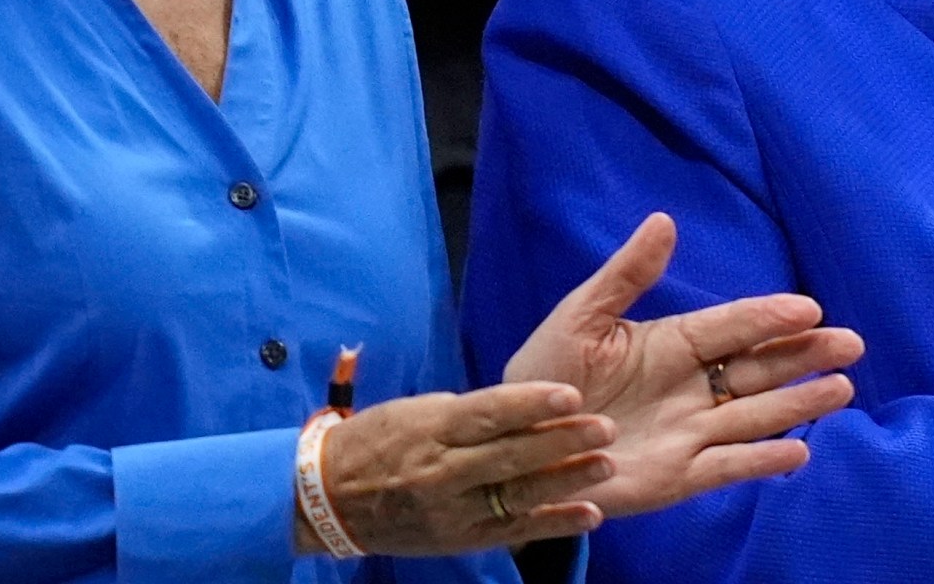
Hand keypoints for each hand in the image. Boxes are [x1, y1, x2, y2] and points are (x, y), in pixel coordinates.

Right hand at [300, 382, 611, 556]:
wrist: (327, 498)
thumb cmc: (380, 440)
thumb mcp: (420, 412)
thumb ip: (474, 413)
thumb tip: (532, 404)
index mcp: (431, 429)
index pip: (487, 414)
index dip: (531, 403)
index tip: (572, 394)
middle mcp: (441, 472)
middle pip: (509, 456)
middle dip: (561, 442)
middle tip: (606, 428)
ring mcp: (451, 511)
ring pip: (517, 495)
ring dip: (567, 482)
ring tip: (606, 465)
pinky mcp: (459, 539)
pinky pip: (513, 531)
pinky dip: (555, 525)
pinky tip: (591, 514)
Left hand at [502, 214, 864, 518]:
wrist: (518, 443)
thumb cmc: (547, 375)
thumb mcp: (580, 318)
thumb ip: (626, 275)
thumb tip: (663, 220)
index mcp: (674, 344)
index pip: (731, 326)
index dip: (769, 317)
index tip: (808, 307)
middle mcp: (693, 387)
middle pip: (760, 368)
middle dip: (805, 356)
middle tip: (851, 344)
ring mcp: (691, 432)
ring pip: (756, 415)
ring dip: (799, 404)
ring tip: (841, 389)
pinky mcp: (679, 476)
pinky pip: (728, 466)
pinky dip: (763, 462)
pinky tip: (799, 454)